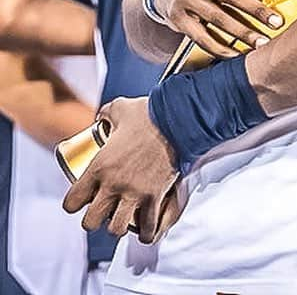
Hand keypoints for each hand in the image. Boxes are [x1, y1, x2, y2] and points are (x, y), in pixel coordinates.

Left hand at [63, 97, 180, 243]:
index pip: (72, 202)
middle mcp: (113, 185)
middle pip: (90, 222)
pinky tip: (144, 232)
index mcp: (99, 167)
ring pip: (116, 229)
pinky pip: (147, 227)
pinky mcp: (155, 197)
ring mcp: (135, 194)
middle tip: (102, 210)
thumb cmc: (149, 113)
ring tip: (123, 218)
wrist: (179, 121)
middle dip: (94, 218)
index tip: (81, 199)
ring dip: (118, 226)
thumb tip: (101, 118)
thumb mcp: (120, 108)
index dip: (74, 203)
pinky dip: (145, 233)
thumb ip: (106, 113)